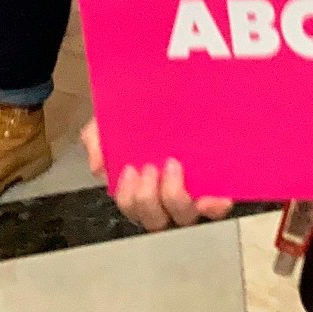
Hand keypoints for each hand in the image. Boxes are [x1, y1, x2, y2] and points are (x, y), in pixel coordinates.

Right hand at [82, 119, 234, 231]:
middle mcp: (165, 195)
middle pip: (154, 221)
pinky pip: (216, 209)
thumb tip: (99, 167)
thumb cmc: (141, 113)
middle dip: (146, 199)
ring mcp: (190, 192)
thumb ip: (97, 139)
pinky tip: (213, 196)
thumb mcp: (111, 121)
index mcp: (140, 185)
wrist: (169, 90)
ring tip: (172, 167)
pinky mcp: (214, 185)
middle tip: (148, 168)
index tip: (130, 170)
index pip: (131, 208)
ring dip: (174, 198)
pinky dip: (214, 207)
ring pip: (182, 218)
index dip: (128, 198)